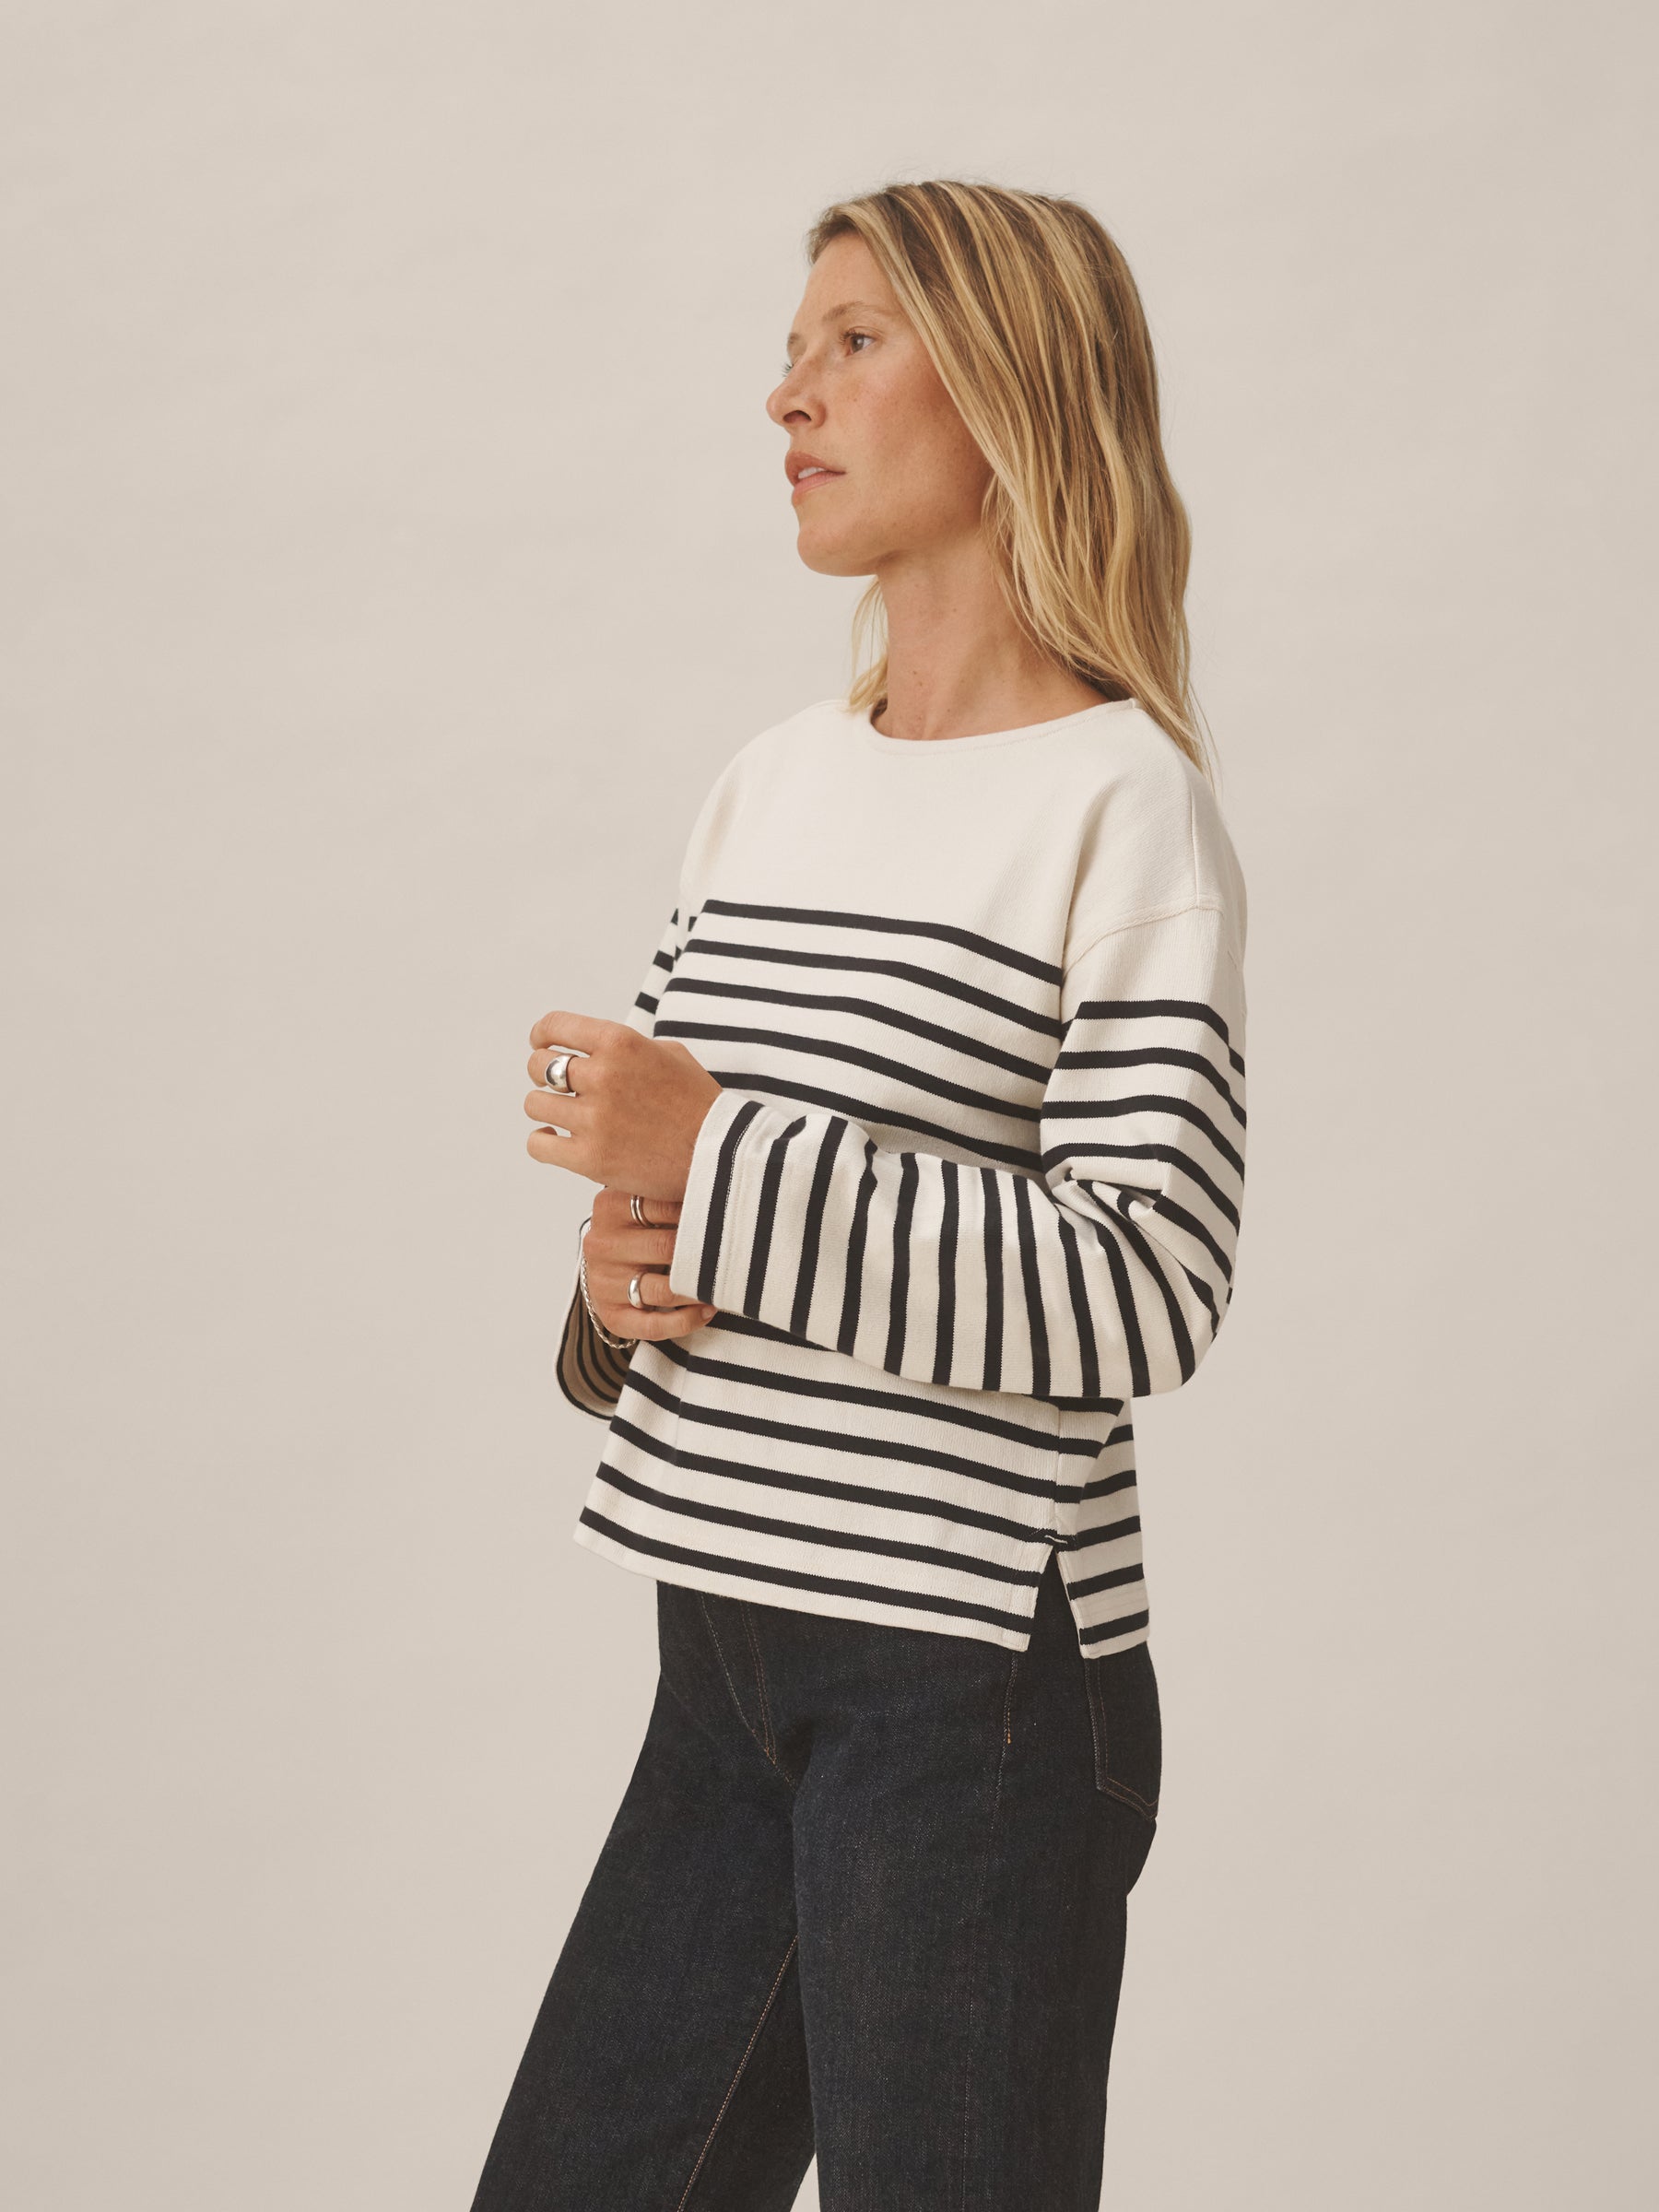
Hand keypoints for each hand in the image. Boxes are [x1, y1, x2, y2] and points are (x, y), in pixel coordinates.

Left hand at [525, 1010, 721, 1200]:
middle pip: (539, 1065)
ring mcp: (594, 1119)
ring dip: (546, 1109)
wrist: (720, 1153)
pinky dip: (542, 1142)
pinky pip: (538, 1145)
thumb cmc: (698, 1103)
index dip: (541, 1034)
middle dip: (543, 1074)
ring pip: (535, 1105)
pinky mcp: (590, 1159)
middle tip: (556, 1086)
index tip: (540, 1043)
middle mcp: (603, 1076)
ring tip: (563, 1116)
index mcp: (620, 1043)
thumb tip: (591, 1049)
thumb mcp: (669, 1054)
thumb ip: (626, 1047)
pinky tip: (555, 1141)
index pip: (555, 1026)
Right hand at [577, 1188, 715, 1340]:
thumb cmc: (639, 1230)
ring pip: (663, 1290)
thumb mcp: (646, 1203)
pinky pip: (654, 1325)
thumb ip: (673, 1193)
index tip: (729, 1216)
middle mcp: (601, 1244)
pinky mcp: (612, 1315)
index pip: (664, 1205)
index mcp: (610, 1207)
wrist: (608, 1267)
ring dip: (700, 1290)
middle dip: (705, 1252)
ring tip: (726, 1285)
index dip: (701, 1211)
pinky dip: (686, 1321)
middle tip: (738, 1252)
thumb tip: (721, 1189)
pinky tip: (708, 1311)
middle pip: (666, 1247)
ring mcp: (604, 1282)